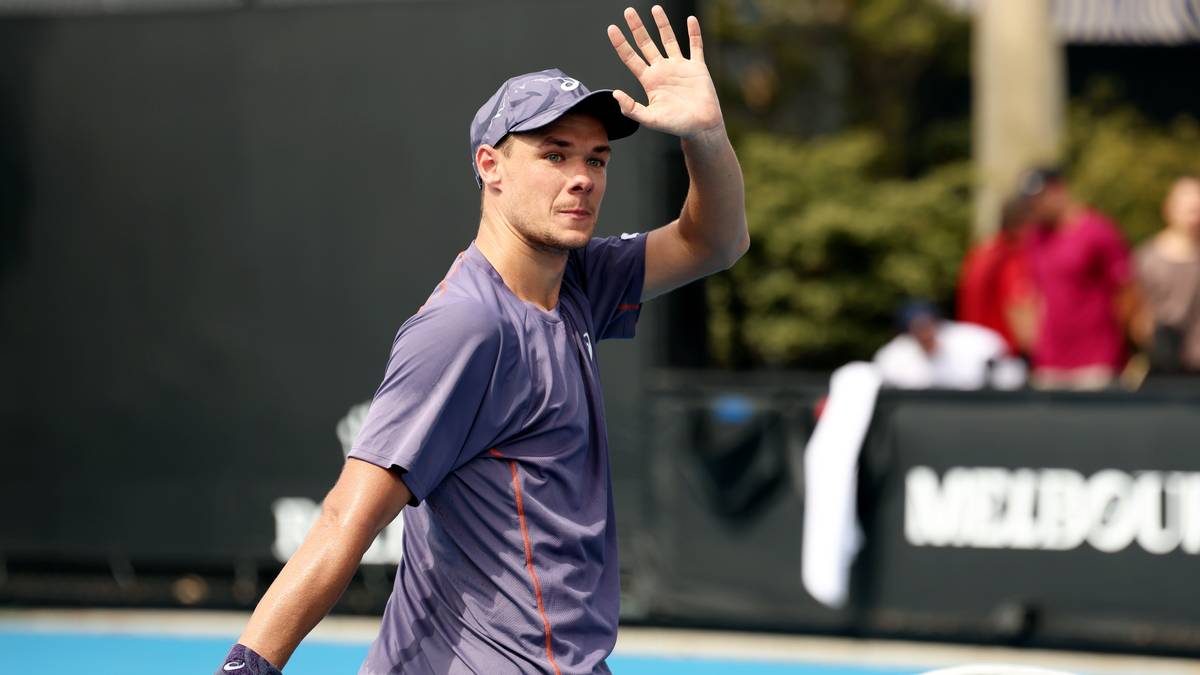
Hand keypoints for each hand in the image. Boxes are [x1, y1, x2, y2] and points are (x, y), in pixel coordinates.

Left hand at [607, 6, 722, 138]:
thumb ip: (632, 109)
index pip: (630, 58)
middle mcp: (662, 70)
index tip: (611, 28)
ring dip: (662, 24)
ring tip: (655, 8)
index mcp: (649, 81)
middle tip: (628, 11)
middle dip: (637, 28)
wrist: (701, 127)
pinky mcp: (697, 67)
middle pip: (646, 44)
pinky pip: (695, 46)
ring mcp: (680, 67)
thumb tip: (615, 94)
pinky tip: (691, 20)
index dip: (621, 43)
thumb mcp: (650, 119)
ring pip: (668, 40)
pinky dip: (693, 33)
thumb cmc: (676, 125)